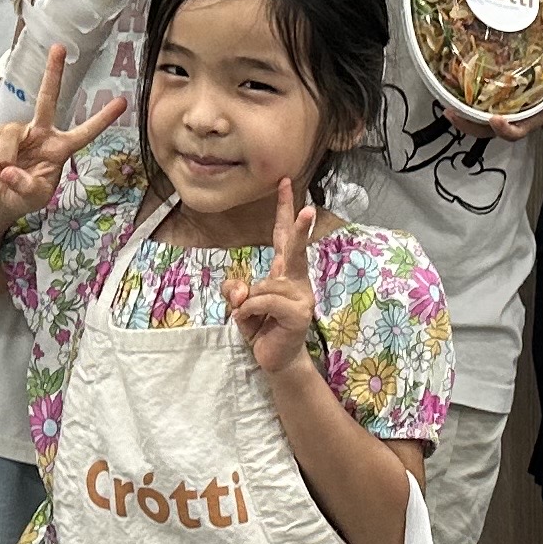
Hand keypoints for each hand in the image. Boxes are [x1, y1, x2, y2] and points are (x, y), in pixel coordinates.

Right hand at [0, 45, 121, 211]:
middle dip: (53, 73)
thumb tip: (11, 171)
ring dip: (4, 156)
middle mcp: (42, 134)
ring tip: (1, 177)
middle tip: (60, 48)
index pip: (84, 132)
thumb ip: (27, 186)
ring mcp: (20, 132)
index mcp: (60, 148)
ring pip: (10, 132)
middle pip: (47, 99)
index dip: (102, 119)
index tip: (122, 102)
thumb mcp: (34, 198)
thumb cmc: (23, 196)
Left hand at [232, 178, 324, 377]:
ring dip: (248, 303)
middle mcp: (297, 281)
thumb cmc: (261, 328)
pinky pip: (264, 301)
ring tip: (251, 318)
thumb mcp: (241, 306)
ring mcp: (302, 297)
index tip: (285, 183)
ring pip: (264, 285)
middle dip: (298, 227)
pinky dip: (250, 311)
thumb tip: (239, 288)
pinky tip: (254, 322)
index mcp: (285, 273)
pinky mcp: (299, 313)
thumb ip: (235, 291)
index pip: (284, 237)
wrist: (277, 359)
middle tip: (307, 207)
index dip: (284, 211)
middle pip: (295, 248)